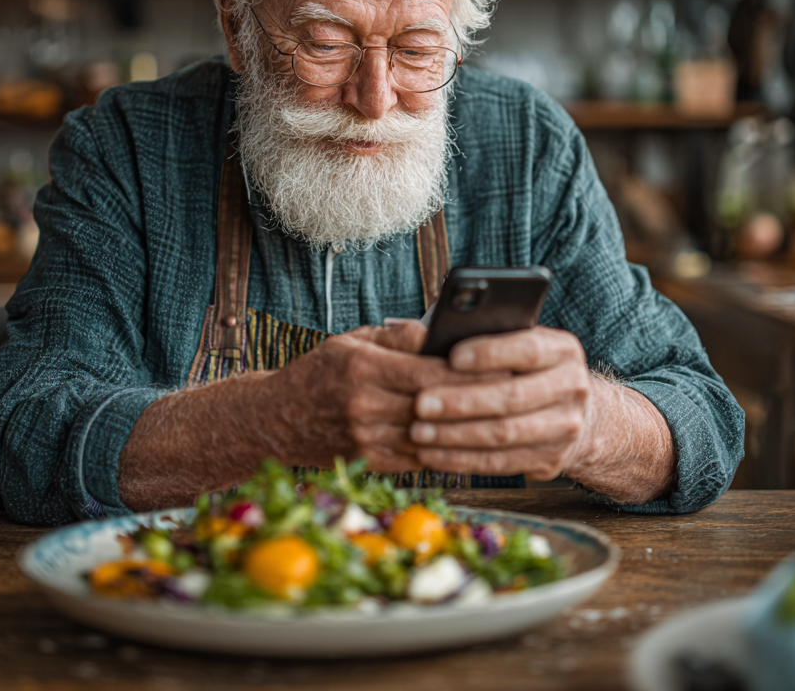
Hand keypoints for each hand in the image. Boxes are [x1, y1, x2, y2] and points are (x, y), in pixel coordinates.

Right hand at [270, 322, 511, 472]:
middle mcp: (365, 406)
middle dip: (480, 399)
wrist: (277, 420)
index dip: (472, 371)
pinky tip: (472, 437)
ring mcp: (367, 439)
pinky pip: (421, 457)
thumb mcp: (353, 340)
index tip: (505, 365)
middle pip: (438, 405)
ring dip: (469, 429)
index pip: (431, 372)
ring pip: (435, 435)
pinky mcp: (371, 462)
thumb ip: (398, 336)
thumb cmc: (320, 372)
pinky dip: (448, 446)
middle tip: (517, 392)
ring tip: (503, 416)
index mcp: (363, 368)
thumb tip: (442, 333)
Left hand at [405, 326, 594, 480]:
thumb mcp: (517, 342)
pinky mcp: (551, 459)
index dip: (490, 354)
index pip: (529, 350)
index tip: (451, 357)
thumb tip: (435, 339)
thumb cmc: (525, 368)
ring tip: (418, 432)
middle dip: (461, 401)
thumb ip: (487, 336)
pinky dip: (461, 459)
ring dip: (455, 435)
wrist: (570, 410)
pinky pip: (499, 463)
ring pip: (504, 434)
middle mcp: (572, 388)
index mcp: (563, 351)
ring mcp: (565, 427)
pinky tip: (431, 454)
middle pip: (512, 397)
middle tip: (420, 403)